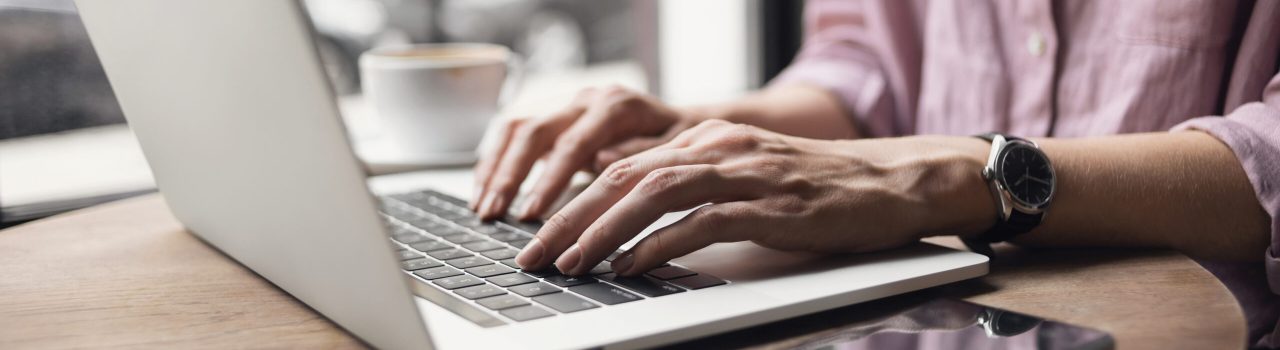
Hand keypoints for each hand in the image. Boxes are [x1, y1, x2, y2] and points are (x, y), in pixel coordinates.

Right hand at [472, 85, 701, 219]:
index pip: (573, 143)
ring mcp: (566, 104)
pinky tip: (485, 190)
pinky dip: (495, 160)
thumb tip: (600, 162)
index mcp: (616, 106)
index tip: (532, 214)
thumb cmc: (684, 141)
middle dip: (509, 176)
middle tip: (493, 215)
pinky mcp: (555, 115)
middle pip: (534, 131)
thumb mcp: (679, 148)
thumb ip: (641, 155)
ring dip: (494, 168)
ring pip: (516, 127)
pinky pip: (514, 131)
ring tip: (482, 208)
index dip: (549, 179)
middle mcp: (585, 99)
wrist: (683, 121)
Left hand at [515, 120, 996, 275]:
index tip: (538, 234)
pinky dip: (658, 245)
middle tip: (534, 254)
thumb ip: (692, 185)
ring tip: (570, 262)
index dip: (571, 200)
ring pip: (652, 194)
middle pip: (622, 176)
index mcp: (704, 138)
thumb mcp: (743, 175)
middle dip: (569, 216)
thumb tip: (629, 215)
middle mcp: (717, 146)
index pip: (620, 166)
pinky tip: (631, 266)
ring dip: (602, 230)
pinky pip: (701, 222)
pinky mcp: (770, 204)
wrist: (893, 182)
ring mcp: (743, 172)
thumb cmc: (817, 189)